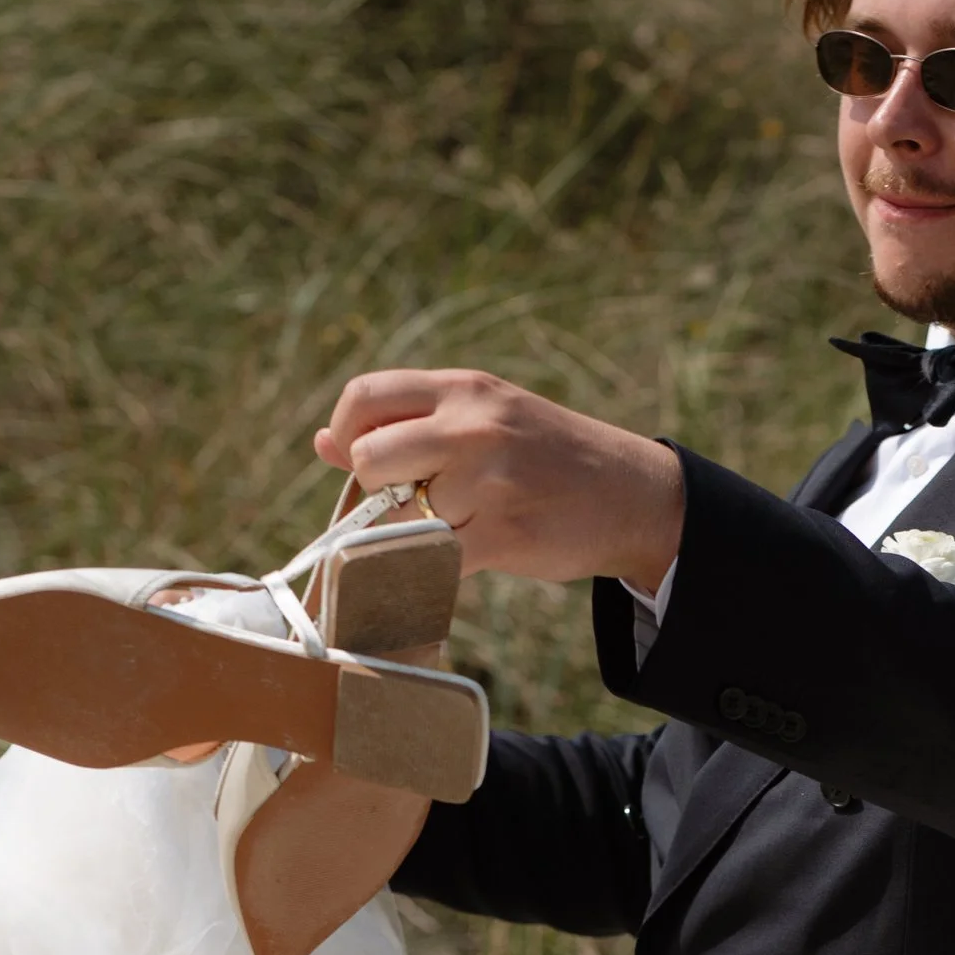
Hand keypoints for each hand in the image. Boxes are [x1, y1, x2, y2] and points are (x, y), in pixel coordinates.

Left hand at [315, 369, 686, 586]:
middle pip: (371, 458)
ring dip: (415, 532)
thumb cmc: (547, 456)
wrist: (632, 495)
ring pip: (401, 517)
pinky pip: (435, 558)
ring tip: (458, 525)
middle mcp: (473, 426)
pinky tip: (470, 552)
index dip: (346, 434)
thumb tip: (322, 443)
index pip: (365, 397)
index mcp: (463, 389)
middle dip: (379, 490)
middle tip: (413, 501)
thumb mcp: (485, 415)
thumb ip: (409, 424)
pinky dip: (436, 565)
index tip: (361, 461)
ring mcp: (489, 481)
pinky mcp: (503, 535)